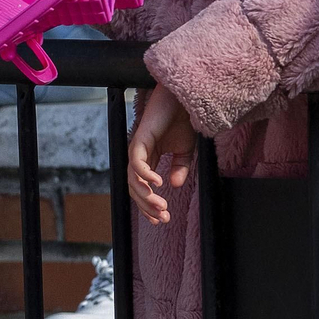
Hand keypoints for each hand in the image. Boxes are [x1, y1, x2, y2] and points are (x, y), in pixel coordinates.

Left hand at [128, 86, 196, 225]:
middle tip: (161, 217)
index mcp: (148, 158)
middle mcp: (140, 154)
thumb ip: (180, 168)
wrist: (185, 99)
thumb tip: (175, 185)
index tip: (161, 219)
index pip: (142, 187)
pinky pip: (137, 162)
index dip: (149, 206)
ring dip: (146, 195)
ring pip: (133, 178)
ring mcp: (138, 146)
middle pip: (135, 187)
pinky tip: (158, 183)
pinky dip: (145, 175)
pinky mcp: (140, 138)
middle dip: (147, 206)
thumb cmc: (182, 119)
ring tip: (161, 204)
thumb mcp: (185, 150)